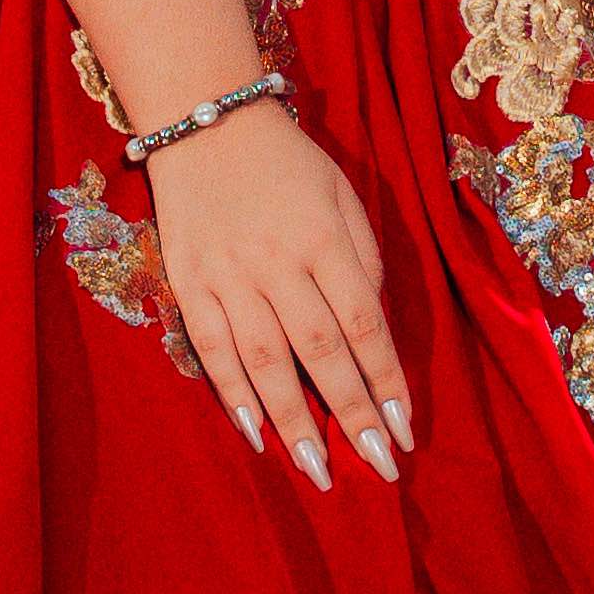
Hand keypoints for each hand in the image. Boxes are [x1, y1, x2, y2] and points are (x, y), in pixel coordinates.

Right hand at [146, 101, 415, 489]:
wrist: (207, 123)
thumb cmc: (288, 163)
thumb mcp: (342, 194)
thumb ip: (363, 259)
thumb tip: (371, 329)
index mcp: (324, 240)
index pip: (364, 324)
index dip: (386, 380)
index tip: (404, 427)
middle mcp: (278, 263)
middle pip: (321, 352)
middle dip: (352, 414)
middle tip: (378, 465)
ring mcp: (229, 276)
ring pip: (265, 361)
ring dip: (295, 420)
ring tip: (319, 470)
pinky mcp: (189, 283)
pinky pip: (212, 348)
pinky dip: (233, 394)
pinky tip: (257, 432)